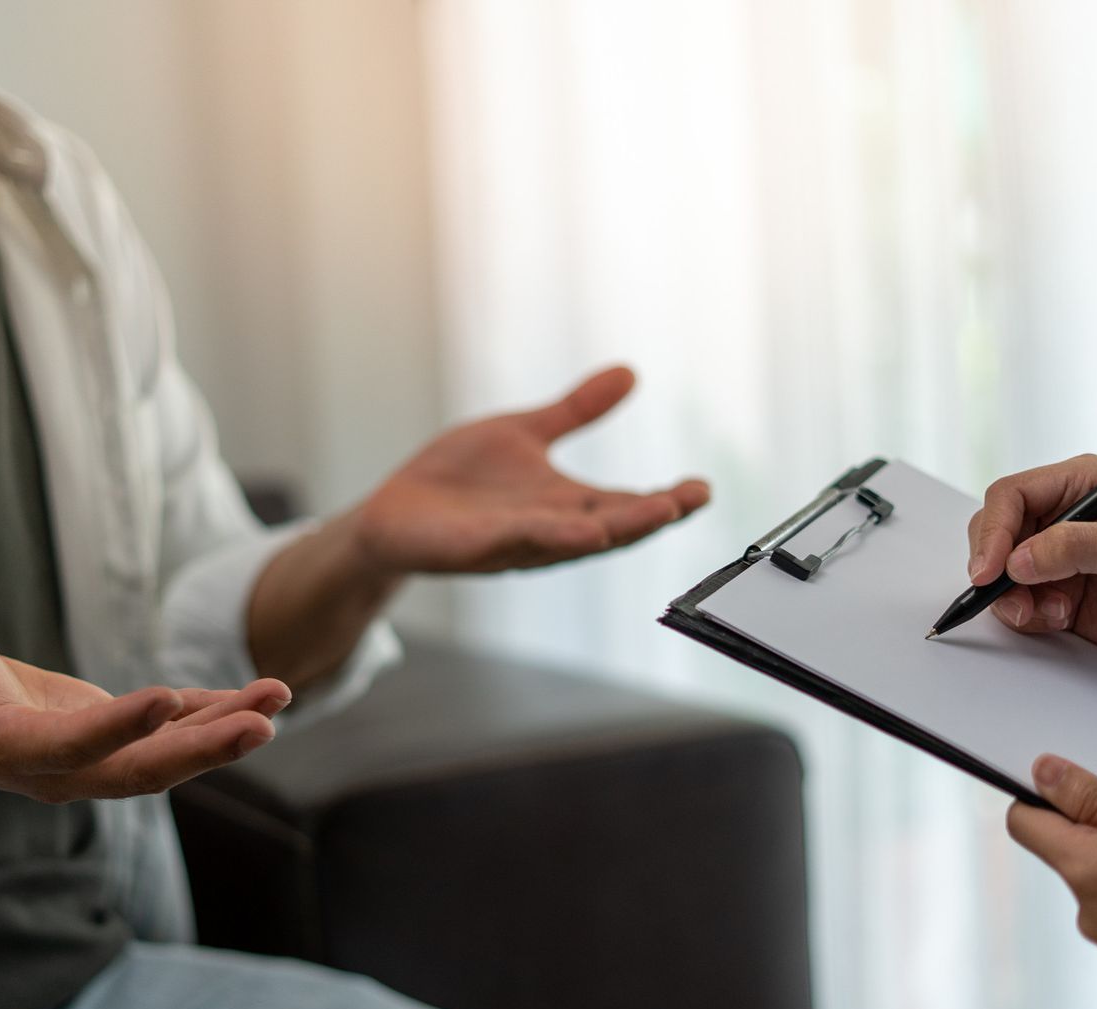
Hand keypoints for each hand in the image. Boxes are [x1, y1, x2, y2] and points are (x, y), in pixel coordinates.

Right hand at [0, 620, 289, 801]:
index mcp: (7, 751)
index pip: (70, 747)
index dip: (117, 729)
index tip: (168, 700)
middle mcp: (61, 770)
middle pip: (138, 771)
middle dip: (202, 751)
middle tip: (261, 726)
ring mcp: (96, 760)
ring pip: (169, 756)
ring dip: (226, 732)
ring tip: (277, 699)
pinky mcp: (120, 738)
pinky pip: (179, 732)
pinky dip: (223, 714)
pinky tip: (268, 696)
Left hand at [346, 366, 710, 573]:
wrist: (394, 512)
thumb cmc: (459, 481)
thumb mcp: (524, 432)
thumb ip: (575, 410)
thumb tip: (629, 373)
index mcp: (566, 505)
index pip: (625, 504)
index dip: (664, 500)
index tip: (702, 489)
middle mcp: (549, 529)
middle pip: (611, 526)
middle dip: (651, 515)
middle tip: (690, 501)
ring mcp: (514, 542)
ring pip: (572, 539)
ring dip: (615, 530)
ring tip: (655, 515)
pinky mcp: (476, 546)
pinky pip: (519, 541)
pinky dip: (553, 536)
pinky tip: (584, 530)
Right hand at [967, 454, 1096, 660]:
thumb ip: (1076, 547)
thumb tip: (1018, 561)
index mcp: (1078, 484)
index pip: (1011, 496)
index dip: (993, 531)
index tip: (989, 570)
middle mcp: (1057, 515)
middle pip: (993, 532)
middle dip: (996, 568)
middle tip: (1012, 597)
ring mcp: (1048, 554)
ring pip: (996, 571)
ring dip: (1013, 598)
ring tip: (1053, 612)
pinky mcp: (1046, 589)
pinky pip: (1010, 601)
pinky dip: (1026, 615)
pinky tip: (1061, 618)